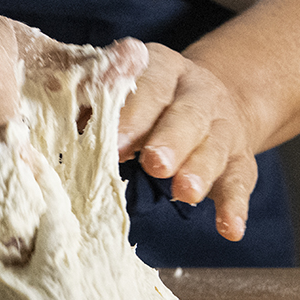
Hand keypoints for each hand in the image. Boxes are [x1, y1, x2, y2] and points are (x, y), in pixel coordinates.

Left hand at [116, 44, 258, 241]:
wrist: (211, 98)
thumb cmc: (149, 101)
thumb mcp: (128, 90)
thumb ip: (98, 106)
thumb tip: (58, 132)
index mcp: (163, 70)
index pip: (149, 86)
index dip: (132, 114)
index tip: (115, 141)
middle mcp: (199, 93)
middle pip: (188, 114)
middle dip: (171, 140)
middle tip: (155, 163)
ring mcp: (223, 126)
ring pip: (216, 146)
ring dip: (200, 170)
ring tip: (185, 192)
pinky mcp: (240, 159)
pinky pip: (240, 181)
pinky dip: (235, 206)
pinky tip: (230, 229)